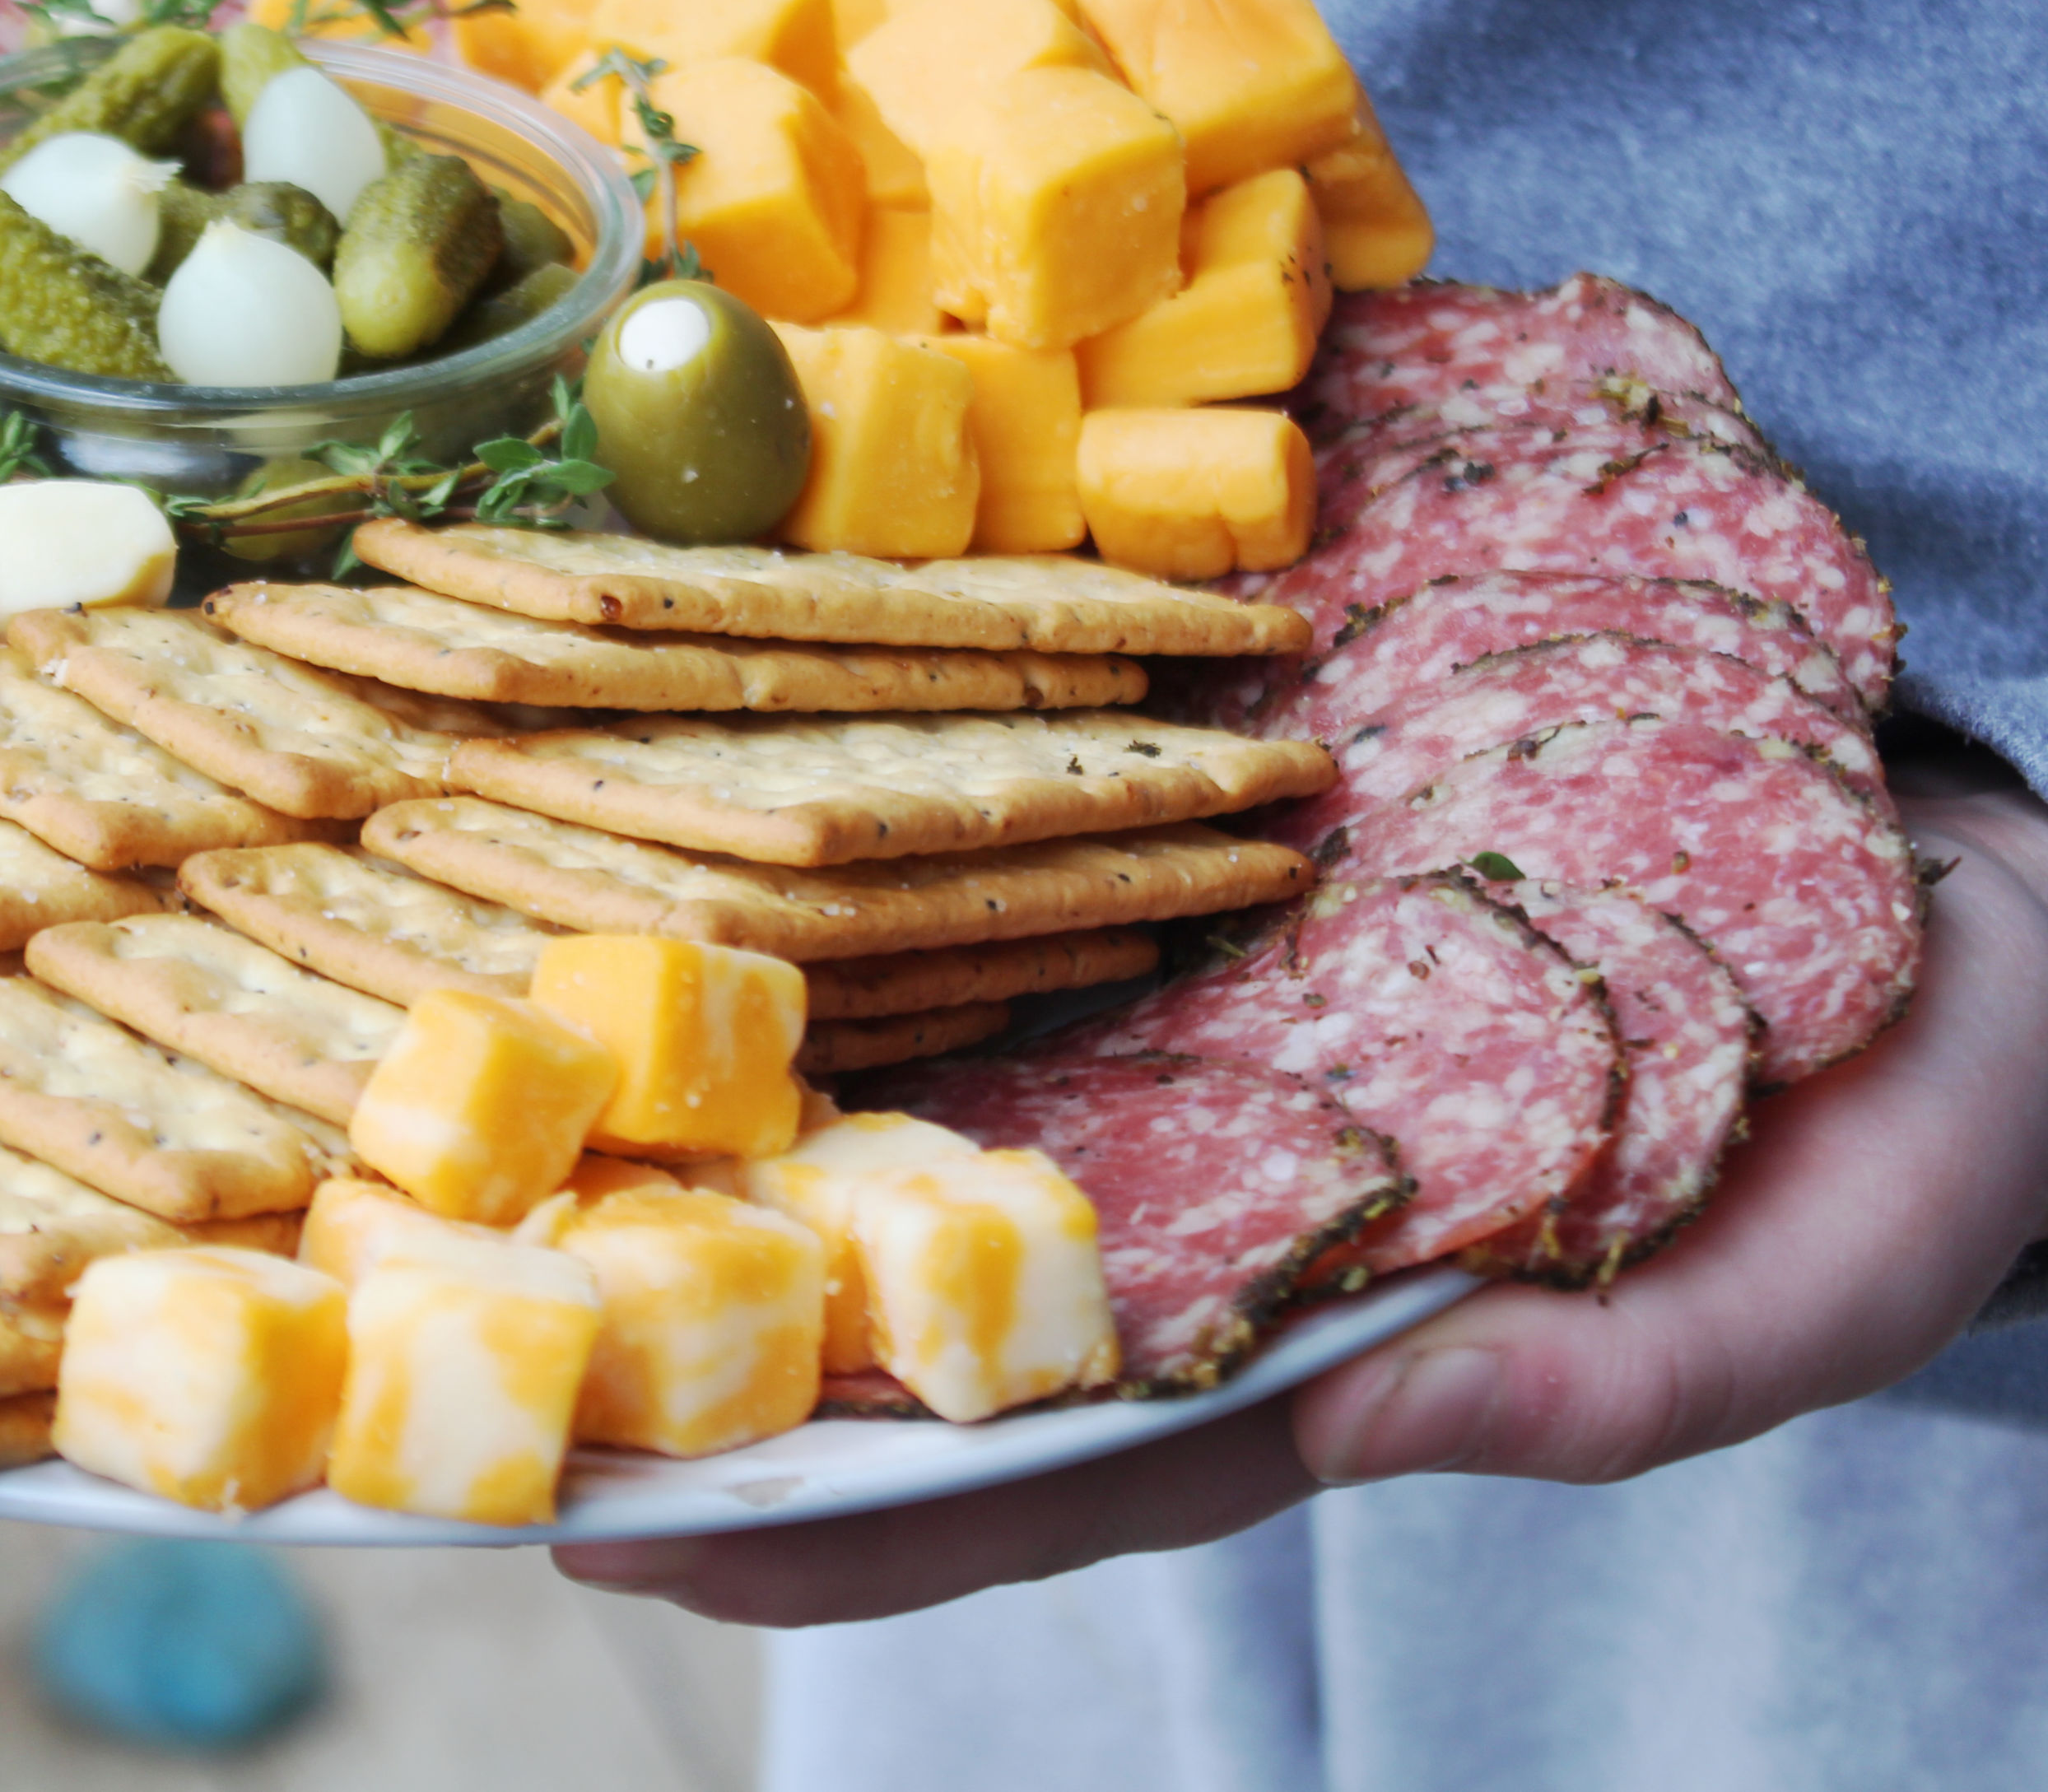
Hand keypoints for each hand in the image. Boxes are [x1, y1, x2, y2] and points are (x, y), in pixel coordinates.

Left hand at [558, 779, 2047, 1627]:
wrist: (1972, 843)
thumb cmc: (1923, 1097)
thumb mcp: (1833, 1262)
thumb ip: (1618, 1378)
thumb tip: (1367, 1433)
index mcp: (1317, 1314)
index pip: (1032, 1453)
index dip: (820, 1510)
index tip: (598, 1530)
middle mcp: (1206, 1151)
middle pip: (902, 1260)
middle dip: (676, 1297)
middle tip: (432, 1317)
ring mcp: (1185, 983)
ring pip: (906, 1049)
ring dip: (705, 1068)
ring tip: (472, 1075)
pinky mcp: (1198, 819)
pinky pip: (988, 837)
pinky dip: (837, 827)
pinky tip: (670, 797)